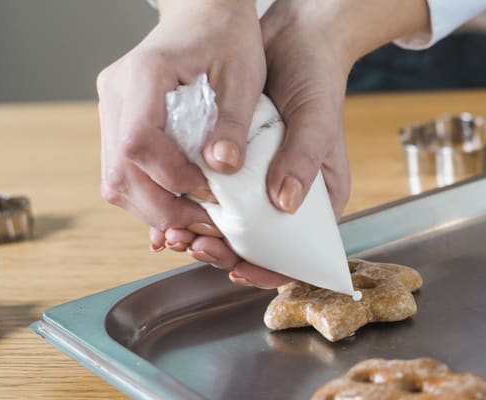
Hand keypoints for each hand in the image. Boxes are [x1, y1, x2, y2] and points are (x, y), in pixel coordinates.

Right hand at [97, 0, 264, 252]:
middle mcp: (116, 93)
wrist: (204, 13)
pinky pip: (123, 172)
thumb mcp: (244, 75)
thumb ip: (232, 122)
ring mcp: (111, 108)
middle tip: (208, 225)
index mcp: (145, 74)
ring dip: (154, 210)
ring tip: (200, 219)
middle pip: (118, 173)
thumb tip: (222, 170)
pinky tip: (184, 205)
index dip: (172, 179)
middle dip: (162, 210)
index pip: (138, 143)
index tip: (211, 194)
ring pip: (114, 180)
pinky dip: (151, 196)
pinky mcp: (119, 122)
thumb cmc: (228, 37)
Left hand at [186, 0, 358, 287]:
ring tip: (172, 234)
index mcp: (319, 201)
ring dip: (199, 234)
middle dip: (221, 252)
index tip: (238, 269)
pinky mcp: (234, 169)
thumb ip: (302, 162)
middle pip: (255, 247)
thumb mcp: (317, 121)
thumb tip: (286, 202)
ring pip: (229, 228)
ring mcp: (259, 185)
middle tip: (191, 244)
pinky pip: (211, 198)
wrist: (294, 42)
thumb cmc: (318, 81)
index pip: (296, 253)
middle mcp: (287, 199)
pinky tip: (166, 213)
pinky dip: (188, 207)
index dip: (268, 271)